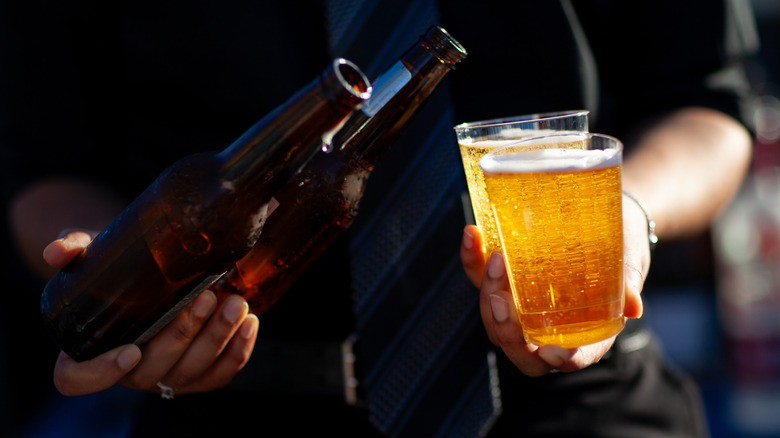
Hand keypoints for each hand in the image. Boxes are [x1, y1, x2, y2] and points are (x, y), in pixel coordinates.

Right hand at [44, 231, 258, 396]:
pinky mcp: (198, 374)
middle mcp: (126, 371)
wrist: (151, 271)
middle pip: (151, 371)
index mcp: (87, 350)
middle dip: (183, 335)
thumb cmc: (118, 268)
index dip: (101, 373)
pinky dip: (238, 352)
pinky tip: (250, 322)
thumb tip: (57, 251)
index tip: (130, 349)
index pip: (79, 380)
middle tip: (205, 296)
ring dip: (217, 339)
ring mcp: (164, 376)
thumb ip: (73, 250)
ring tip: (236, 302)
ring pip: (191, 372)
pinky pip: (218, 375)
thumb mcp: (93, 253)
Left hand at [460, 198, 648, 375]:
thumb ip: (629, 280)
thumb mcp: (632, 257)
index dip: (560, 360)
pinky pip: (479, 278)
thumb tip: (634, 305)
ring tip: (493, 259)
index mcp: (586, 331)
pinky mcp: (504, 279)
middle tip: (501, 298)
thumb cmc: (625, 243)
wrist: (606, 214)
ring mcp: (521, 305)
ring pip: (494, 318)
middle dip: (505, 330)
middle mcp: (549, 325)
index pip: (571, 357)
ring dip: (486, 293)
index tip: (551, 351)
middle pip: (520, 346)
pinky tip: (472, 234)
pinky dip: (471, 260)